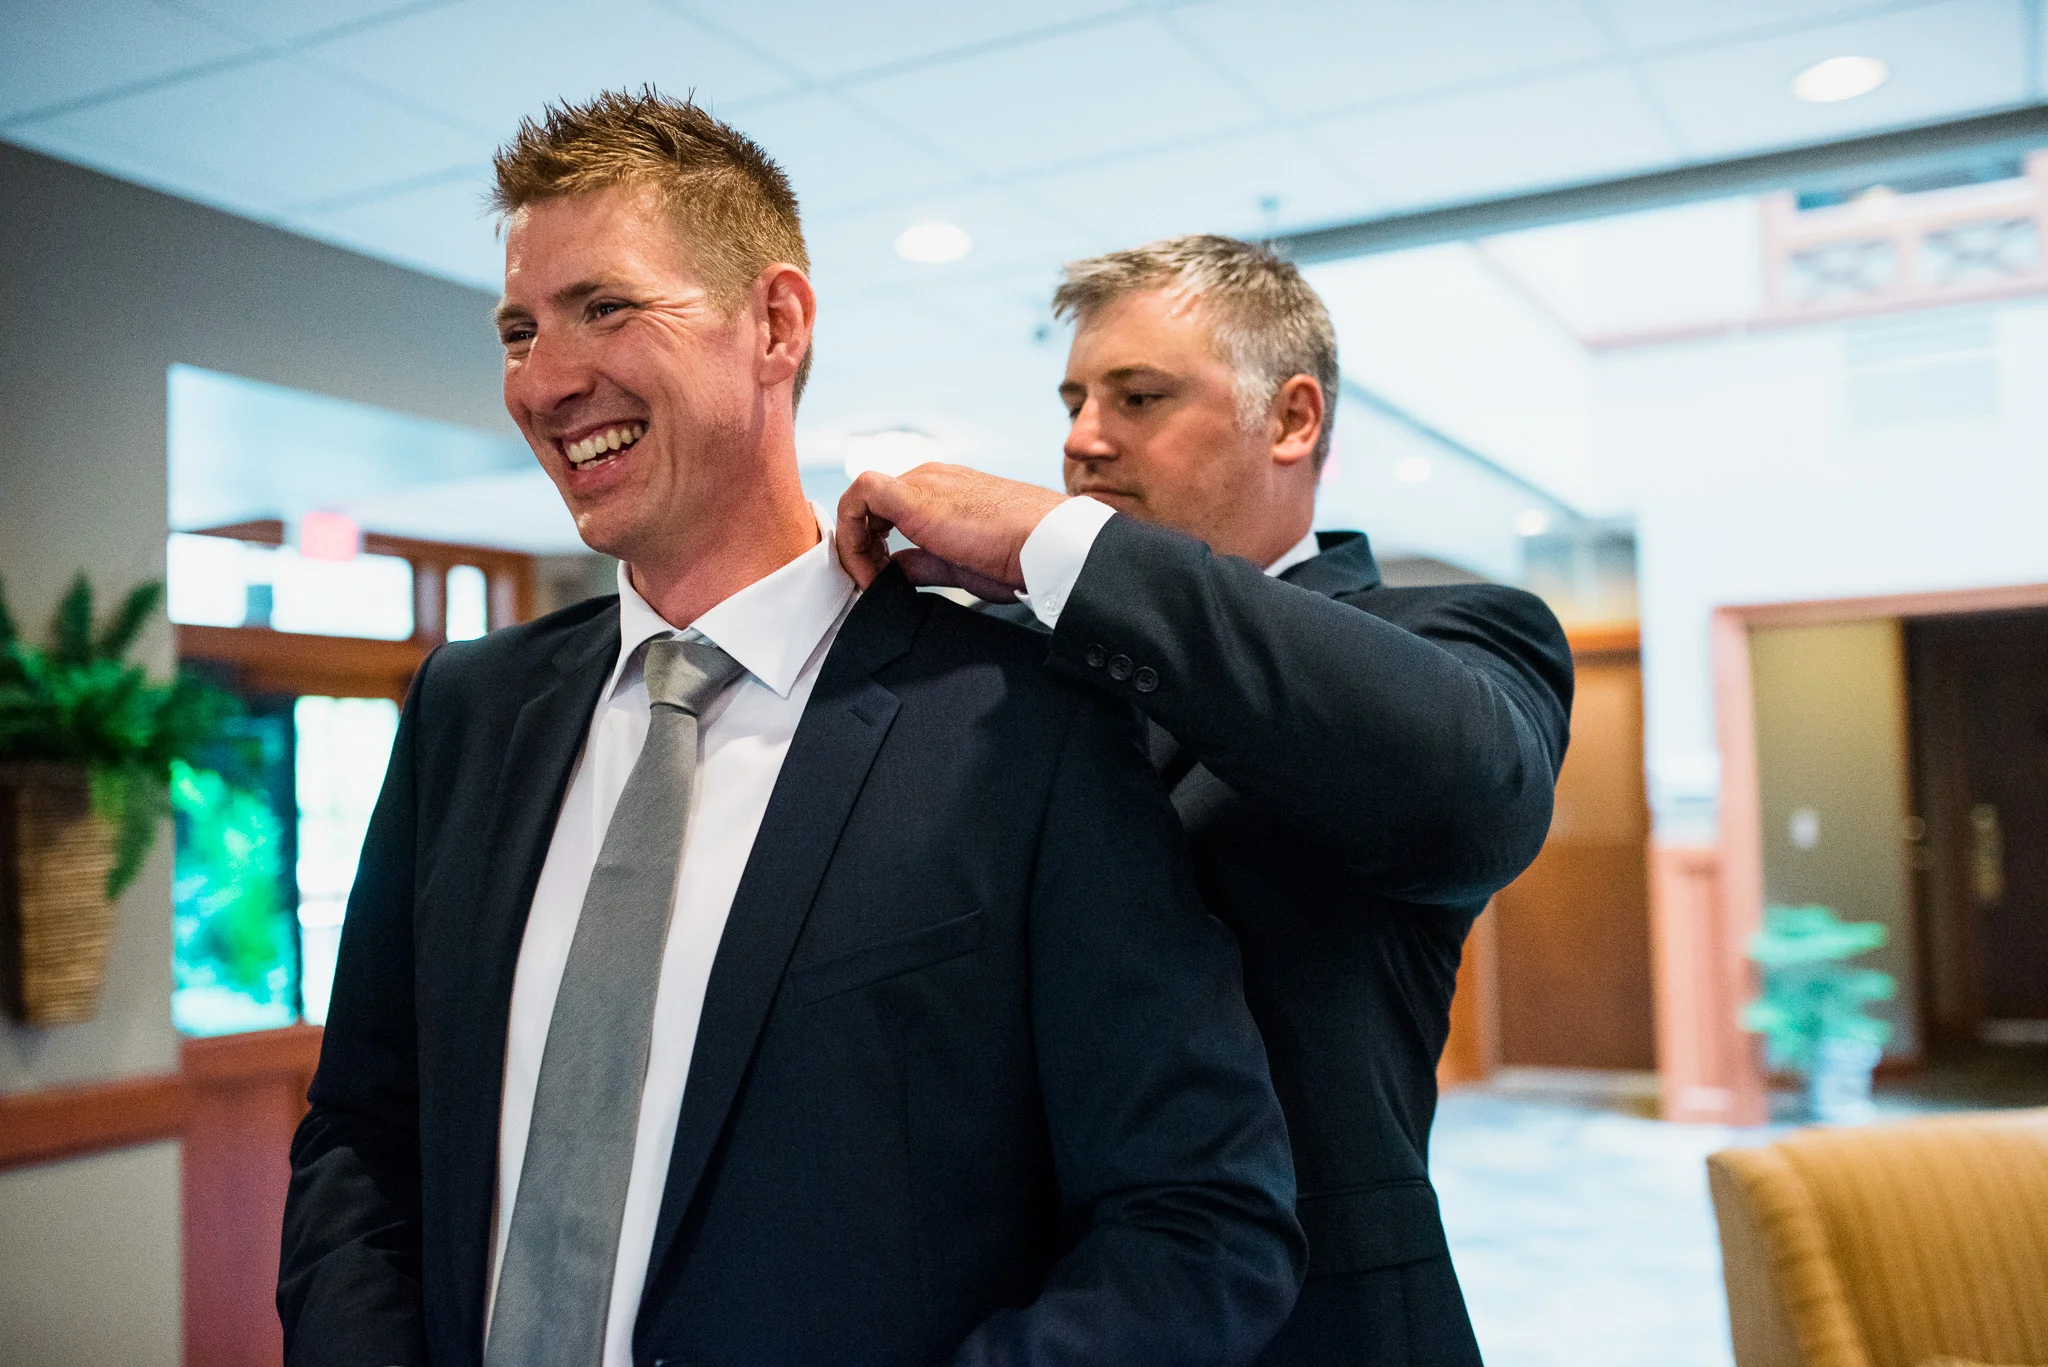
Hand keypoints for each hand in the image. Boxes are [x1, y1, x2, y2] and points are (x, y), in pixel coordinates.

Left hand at [836, 464, 1069, 600]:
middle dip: (861, 547)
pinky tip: (869, 572)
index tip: (882, 582)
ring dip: (855, 543)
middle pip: (871, 506)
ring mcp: (921, 483)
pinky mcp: (912, 496)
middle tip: (870, 585)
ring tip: (868, 581)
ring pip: (861, 499)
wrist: (1046, 544)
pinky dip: (852, 534)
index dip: (874, 547)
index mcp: (942, 491)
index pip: (888, 511)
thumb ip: (922, 563)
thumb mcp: (957, 564)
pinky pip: (860, 496)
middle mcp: (929, 480)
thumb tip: (894, 570)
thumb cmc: (1017, 555)